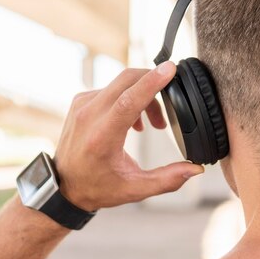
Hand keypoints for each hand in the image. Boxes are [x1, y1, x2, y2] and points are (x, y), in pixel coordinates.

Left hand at [53, 61, 203, 211]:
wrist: (63, 185)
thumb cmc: (97, 187)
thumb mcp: (134, 189)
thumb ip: (167, 179)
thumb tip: (196, 169)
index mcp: (102, 137)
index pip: (129, 100)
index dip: (151, 82)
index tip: (170, 69)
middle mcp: (89, 115)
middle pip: (127, 80)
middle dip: (154, 83)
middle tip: (170, 102)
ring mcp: (82, 104)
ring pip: (122, 83)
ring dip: (143, 95)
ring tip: (152, 124)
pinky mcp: (81, 100)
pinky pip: (112, 88)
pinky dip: (129, 97)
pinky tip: (133, 121)